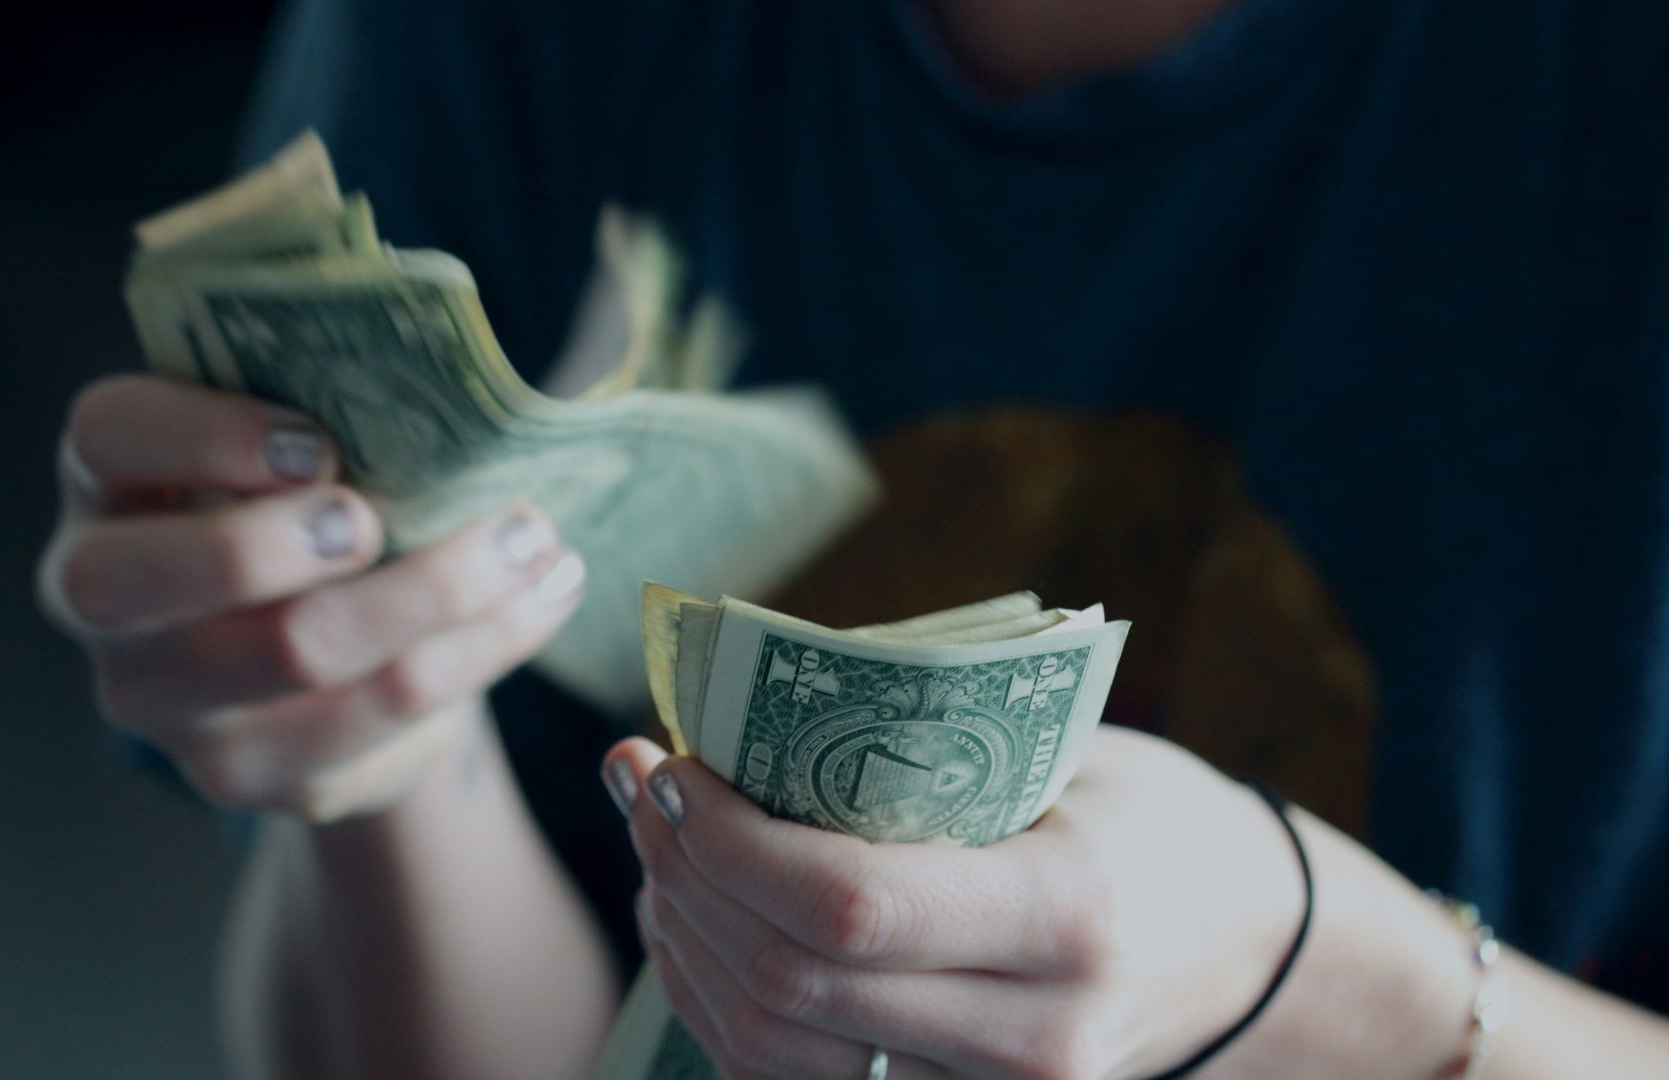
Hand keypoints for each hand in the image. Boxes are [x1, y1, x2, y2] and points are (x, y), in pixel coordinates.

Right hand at [38, 375, 584, 820]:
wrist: (335, 656)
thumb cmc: (314, 505)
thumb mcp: (299, 444)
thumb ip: (330, 403)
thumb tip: (454, 379)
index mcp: (109, 483)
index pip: (106, 437)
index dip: (201, 435)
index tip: (317, 442)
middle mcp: (104, 601)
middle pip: (144, 580)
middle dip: (273, 541)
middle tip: (377, 518)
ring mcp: (170, 705)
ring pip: (296, 653)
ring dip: (436, 589)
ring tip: (533, 538)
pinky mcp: (256, 775)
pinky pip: (382, 716)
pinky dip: (482, 647)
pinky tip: (542, 597)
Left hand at [605, 726, 1307, 1079]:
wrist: (1253, 953)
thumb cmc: (1155, 822)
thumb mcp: (1068, 755)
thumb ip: (922, 743)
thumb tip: (743, 715)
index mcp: (1066, 915)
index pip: (849, 906)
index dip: (730, 841)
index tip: (675, 765)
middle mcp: (1029, 1035)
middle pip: (790, 985)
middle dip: (686, 877)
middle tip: (645, 785)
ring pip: (770, 1051)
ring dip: (685, 939)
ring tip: (659, 845)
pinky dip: (721, 1000)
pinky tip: (697, 919)